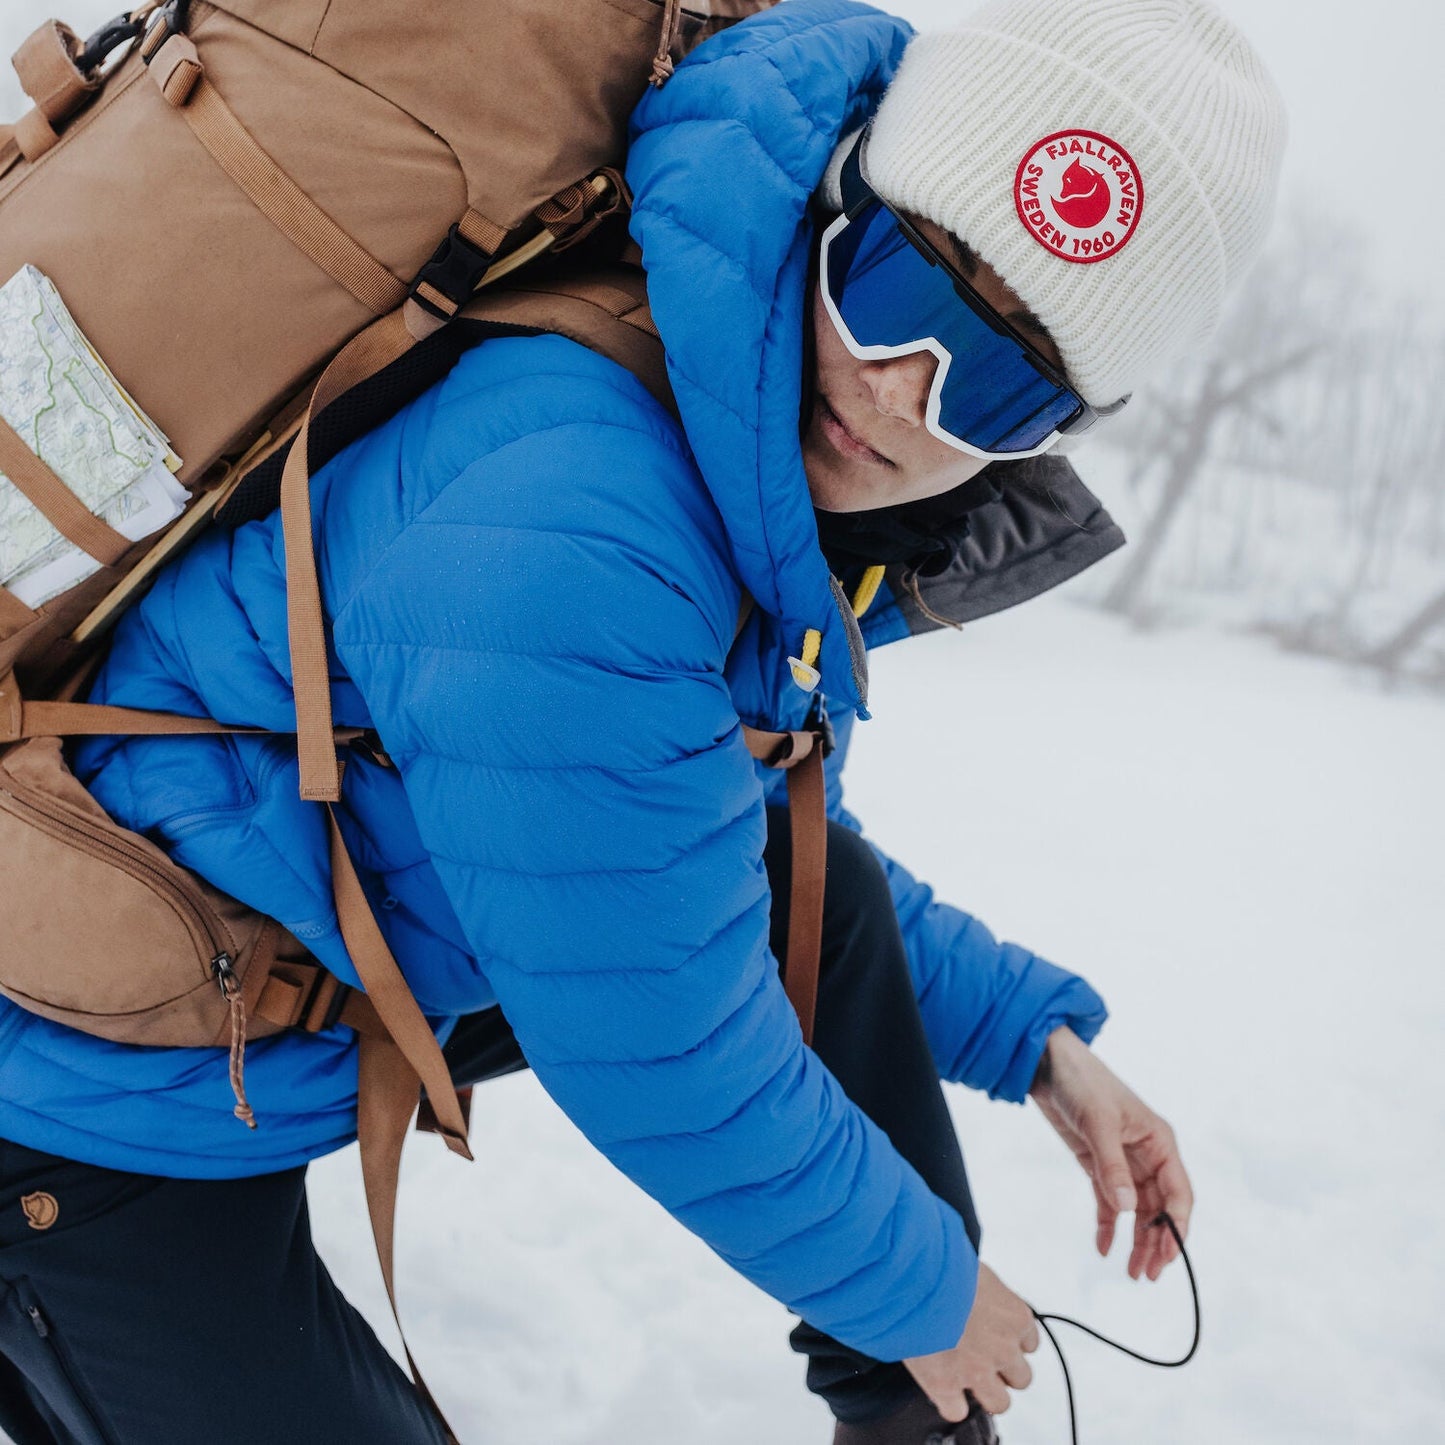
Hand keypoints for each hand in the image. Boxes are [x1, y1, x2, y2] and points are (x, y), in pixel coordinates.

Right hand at [903, 1262, 1038, 1421]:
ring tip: (965, 1377)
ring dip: (984, 1392)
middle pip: (1021, 1378)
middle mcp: (1003, 1348)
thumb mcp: (976, 1267)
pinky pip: (957, 1411)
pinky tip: (941, 1389)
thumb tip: (974, 1281)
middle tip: (981, 1358)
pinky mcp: (946, 1385)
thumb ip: (984, 1286)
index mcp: (1015, 1317)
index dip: (1010, 1342)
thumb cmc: (944, 1262)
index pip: (1029, 1343)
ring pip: (999, 1403)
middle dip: (1003, 1371)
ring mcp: (977, 1371)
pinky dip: (949, 1403)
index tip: (995, 1336)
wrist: (916, 1276)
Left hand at [1029, 1026, 1192, 1280]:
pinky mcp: (1098, 1163)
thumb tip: (1130, 1210)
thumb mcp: (1098, 1122)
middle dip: (1157, 1241)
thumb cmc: (1082, 1082)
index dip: (1176, 1225)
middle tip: (1146, 1274)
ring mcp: (1123, 1161)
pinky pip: (1109, 1201)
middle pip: (1159, 1206)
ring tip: (1131, 1271)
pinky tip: (1104, 1247)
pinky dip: (1108, 1224)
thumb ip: (1113, 1166)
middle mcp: (1147, 1154)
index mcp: (1159, 1142)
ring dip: (1136, 1238)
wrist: (1047, 1064)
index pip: (1178, 1192)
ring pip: (1136, 1209)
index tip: (1168, 1254)